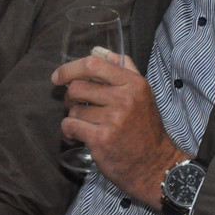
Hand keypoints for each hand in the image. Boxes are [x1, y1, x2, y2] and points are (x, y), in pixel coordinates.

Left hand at [52, 51, 186, 207]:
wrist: (155, 165)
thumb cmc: (145, 128)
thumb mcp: (143, 93)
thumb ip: (124, 68)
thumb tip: (99, 50)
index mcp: (133, 83)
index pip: (94, 65)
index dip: (70, 68)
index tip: (58, 77)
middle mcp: (124, 98)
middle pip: (77, 87)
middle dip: (69, 98)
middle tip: (74, 106)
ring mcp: (113, 119)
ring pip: (73, 110)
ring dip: (73, 118)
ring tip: (83, 126)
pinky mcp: (101, 139)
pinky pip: (70, 126)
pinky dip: (68, 132)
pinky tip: (74, 138)